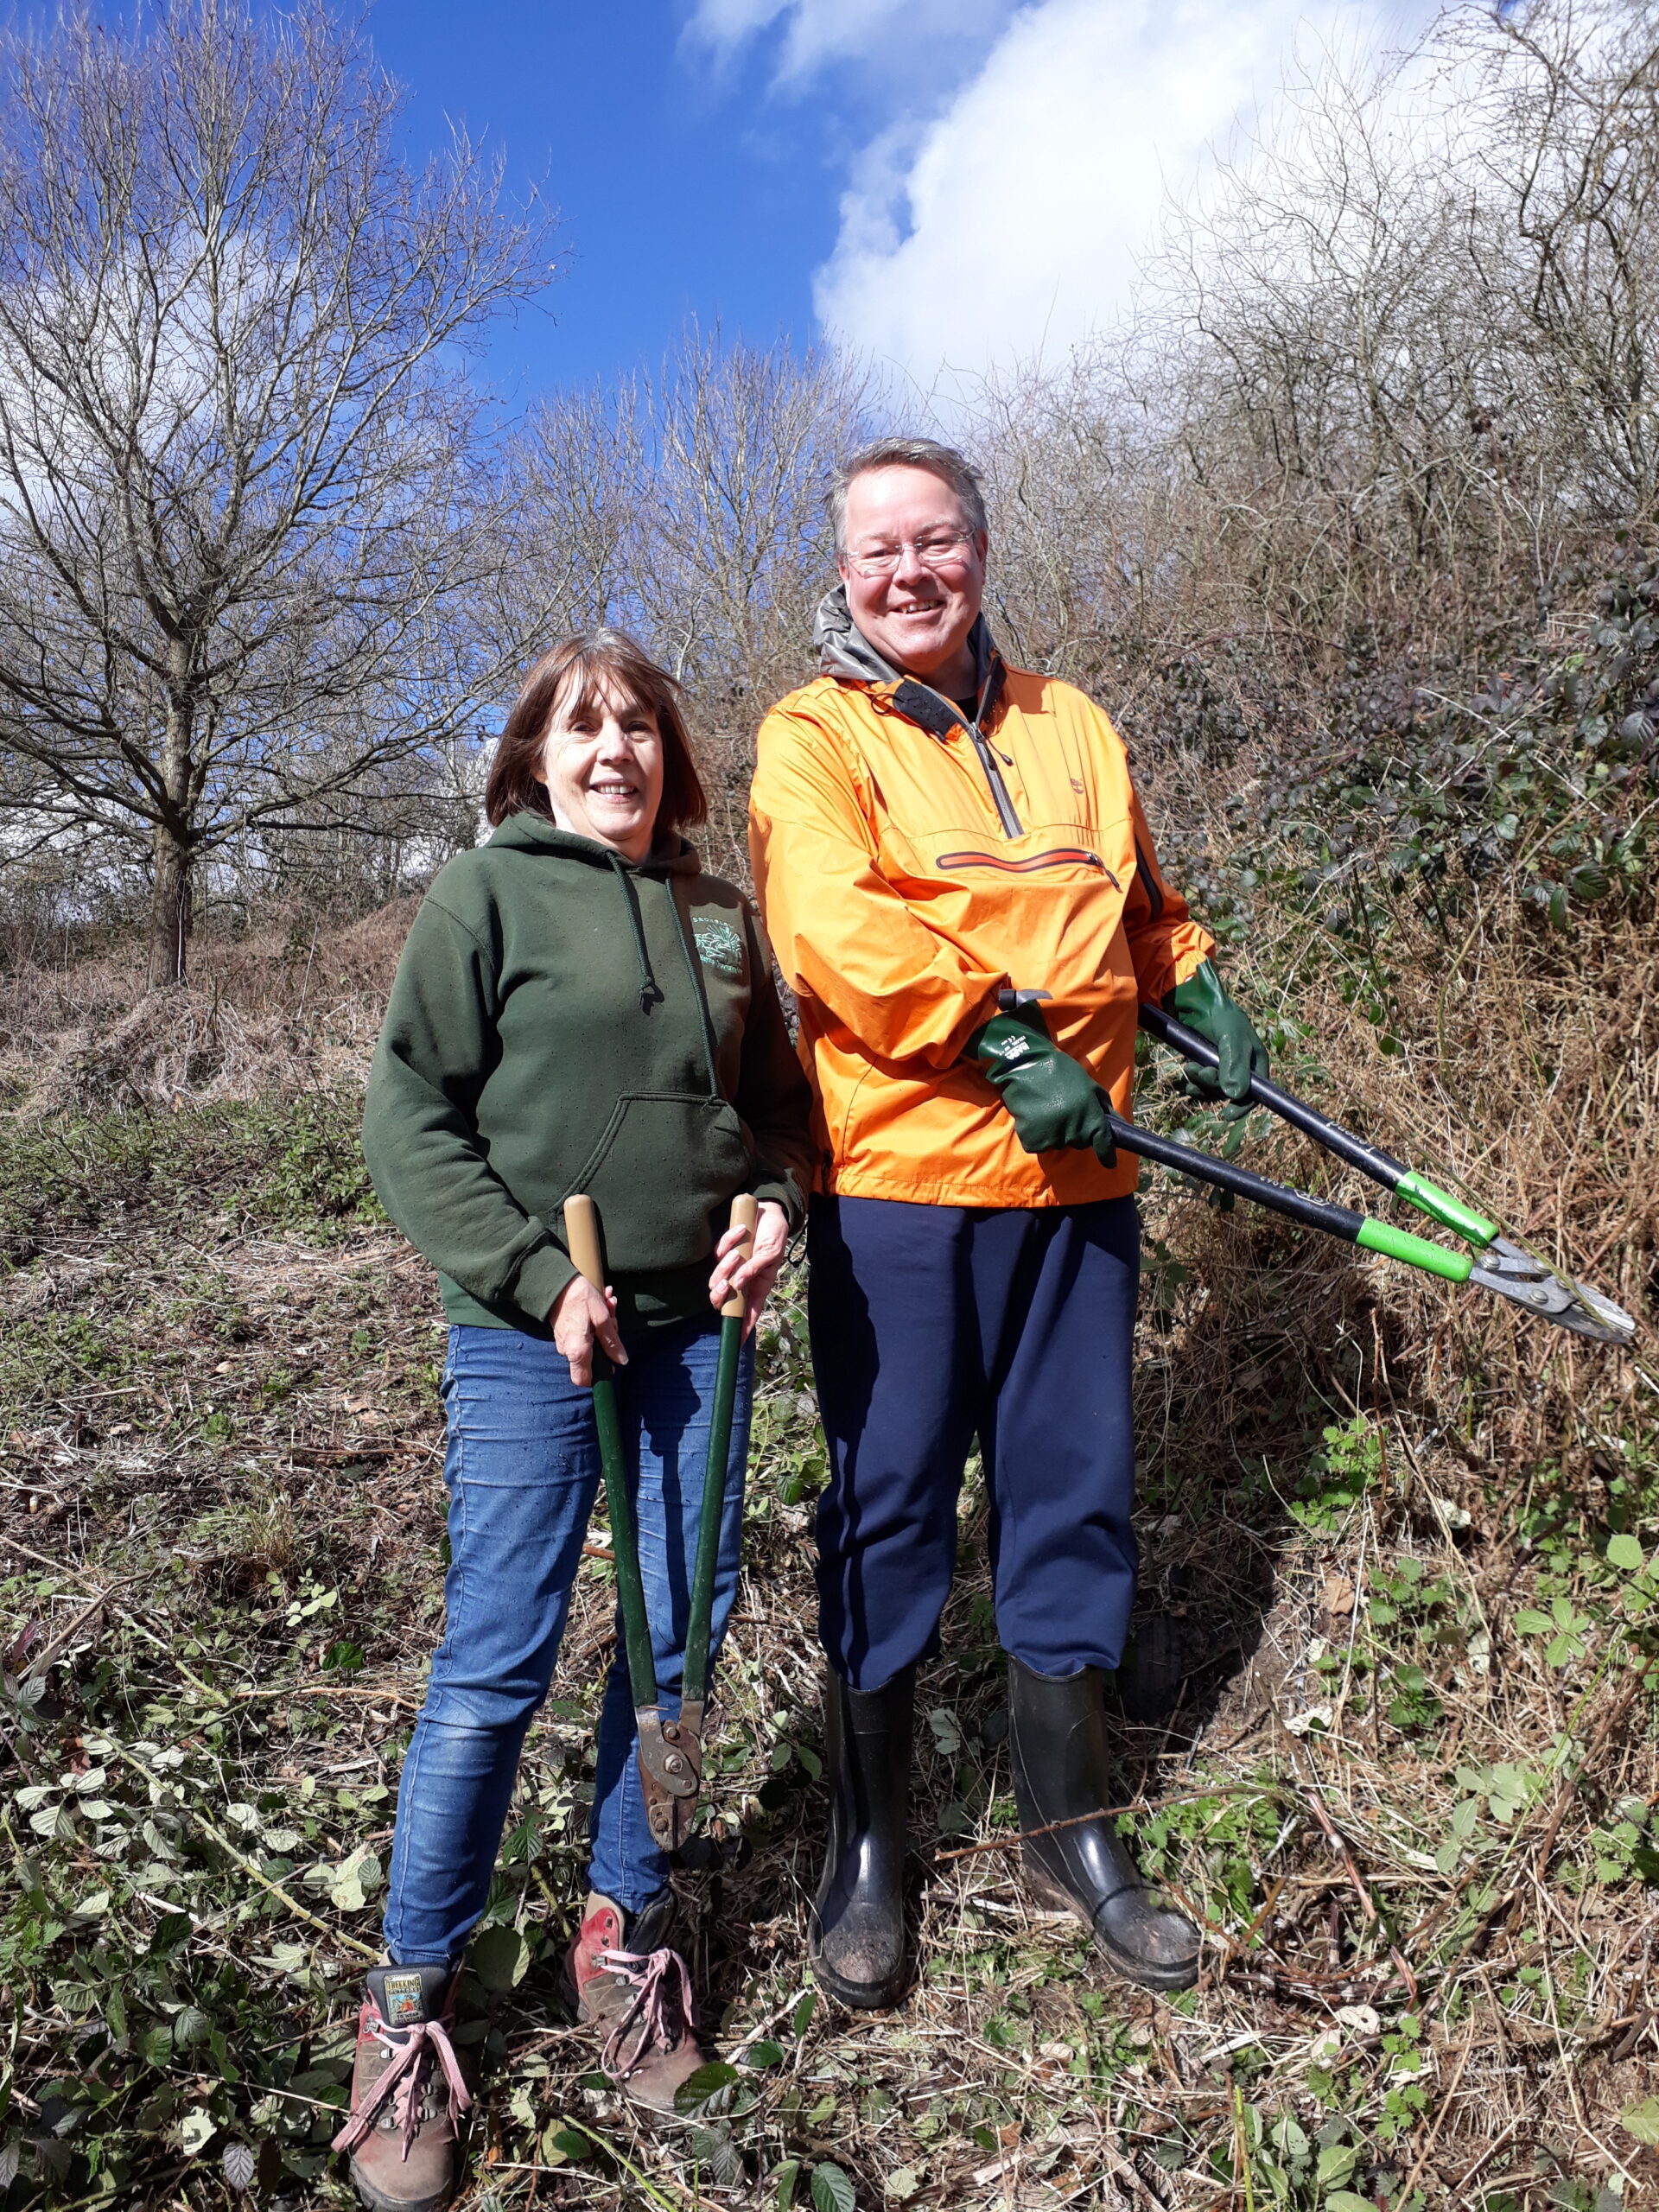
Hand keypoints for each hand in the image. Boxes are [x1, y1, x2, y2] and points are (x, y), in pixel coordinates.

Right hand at [551, 1273, 626, 1386]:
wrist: (556, 1282)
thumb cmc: (580, 1298)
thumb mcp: (602, 1318)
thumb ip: (611, 1342)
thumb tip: (621, 1361)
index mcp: (578, 1351)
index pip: (584, 1380)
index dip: (599, 1376)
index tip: (610, 1362)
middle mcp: (568, 1350)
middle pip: (592, 1357)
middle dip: (607, 1338)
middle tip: (613, 1317)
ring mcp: (564, 1342)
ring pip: (589, 1342)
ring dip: (603, 1325)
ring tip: (608, 1303)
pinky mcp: (563, 1332)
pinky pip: (582, 1334)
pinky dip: (592, 1322)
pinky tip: (600, 1303)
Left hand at [707, 1199, 789, 1339]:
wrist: (768, 1210)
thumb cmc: (775, 1234)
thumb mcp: (771, 1252)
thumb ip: (756, 1268)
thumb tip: (738, 1283)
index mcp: (759, 1284)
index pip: (749, 1311)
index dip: (743, 1326)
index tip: (737, 1340)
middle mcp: (743, 1278)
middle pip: (724, 1298)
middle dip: (720, 1294)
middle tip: (723, 1285)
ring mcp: (732, 1266)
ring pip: (717, 1277)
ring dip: (724, 1266)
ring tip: (737, 1252)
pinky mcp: (723, 1251)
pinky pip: (717, 1253)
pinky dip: (727, 1241)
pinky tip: (741, 1231)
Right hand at [968, 1008, 1116, 1165]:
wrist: (1025, 1065)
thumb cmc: (1060, 1072)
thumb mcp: (1089, 1085)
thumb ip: (1105, 1107)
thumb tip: (1119, 1124)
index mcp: (1091, 1116)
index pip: (1103, 1144)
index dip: (1107, 1155)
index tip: (1109, 1163)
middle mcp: (1074, 1130)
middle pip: (1079, 1143)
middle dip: (1075, 1131)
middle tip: (1063, 1110)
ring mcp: (1053, 1137)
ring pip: (1057, 1144)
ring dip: (1053, 1132)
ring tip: (1046, 1110)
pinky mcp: (1033, 1141)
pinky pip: (1038, 1145)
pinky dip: (1035, 1135)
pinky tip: (1033, 1116)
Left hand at [1162, 960, 1268, 1121]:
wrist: (1195, 1002)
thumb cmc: (1219, 1015)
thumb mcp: (1230, 1038)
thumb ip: (1234, 1064)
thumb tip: (1235, 1095)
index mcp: (1256, 1061)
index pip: (1257, 1092)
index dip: (1243, 1106)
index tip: (1227, 1114)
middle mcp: (1243, 1067)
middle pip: (1231, 1093)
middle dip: (1213, 1086)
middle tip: (1198, 1070)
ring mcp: (1224, 1068)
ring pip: (1215, 1091)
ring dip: (1201, 1084)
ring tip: (1190, 1068)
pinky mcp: (1208, 1067)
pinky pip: (1204, 1087)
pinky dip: (1195, 1085)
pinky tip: (1188, 1078)